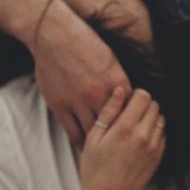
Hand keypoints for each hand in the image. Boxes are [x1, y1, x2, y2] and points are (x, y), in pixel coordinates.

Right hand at [31, 0, 130, 145]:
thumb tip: (128, 96)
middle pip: (115, 126)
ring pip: (94, 133)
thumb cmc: (83, 42)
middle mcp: (99, 94)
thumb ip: (119, 80)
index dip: (134, 123)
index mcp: (116, 82)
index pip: (131, 111)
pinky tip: (85, 148)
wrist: (54, 35)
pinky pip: (73, 132)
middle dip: (120, 139)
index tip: (135, 133)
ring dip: (101, 144)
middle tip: (123, 150)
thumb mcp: (110, 59)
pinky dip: (81, 142)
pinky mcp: (60, 106)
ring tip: (106, 154)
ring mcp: (78, 102)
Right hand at [78, 88, 165, 189]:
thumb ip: (107, 112)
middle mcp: (143, 136)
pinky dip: (154, 132)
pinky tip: (139, 140)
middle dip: (143, 105)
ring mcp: (153, 148)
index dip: (134, 95)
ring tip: (133, 127)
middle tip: (128, 113)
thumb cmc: (95, 172)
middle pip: (154, 105)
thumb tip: (119, 91)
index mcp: (125, 128)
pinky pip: (163, 135)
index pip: (143, 96)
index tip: (126, 101)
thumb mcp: (93, 138)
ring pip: (160, 119)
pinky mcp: (158, 158)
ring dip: (150, 118)